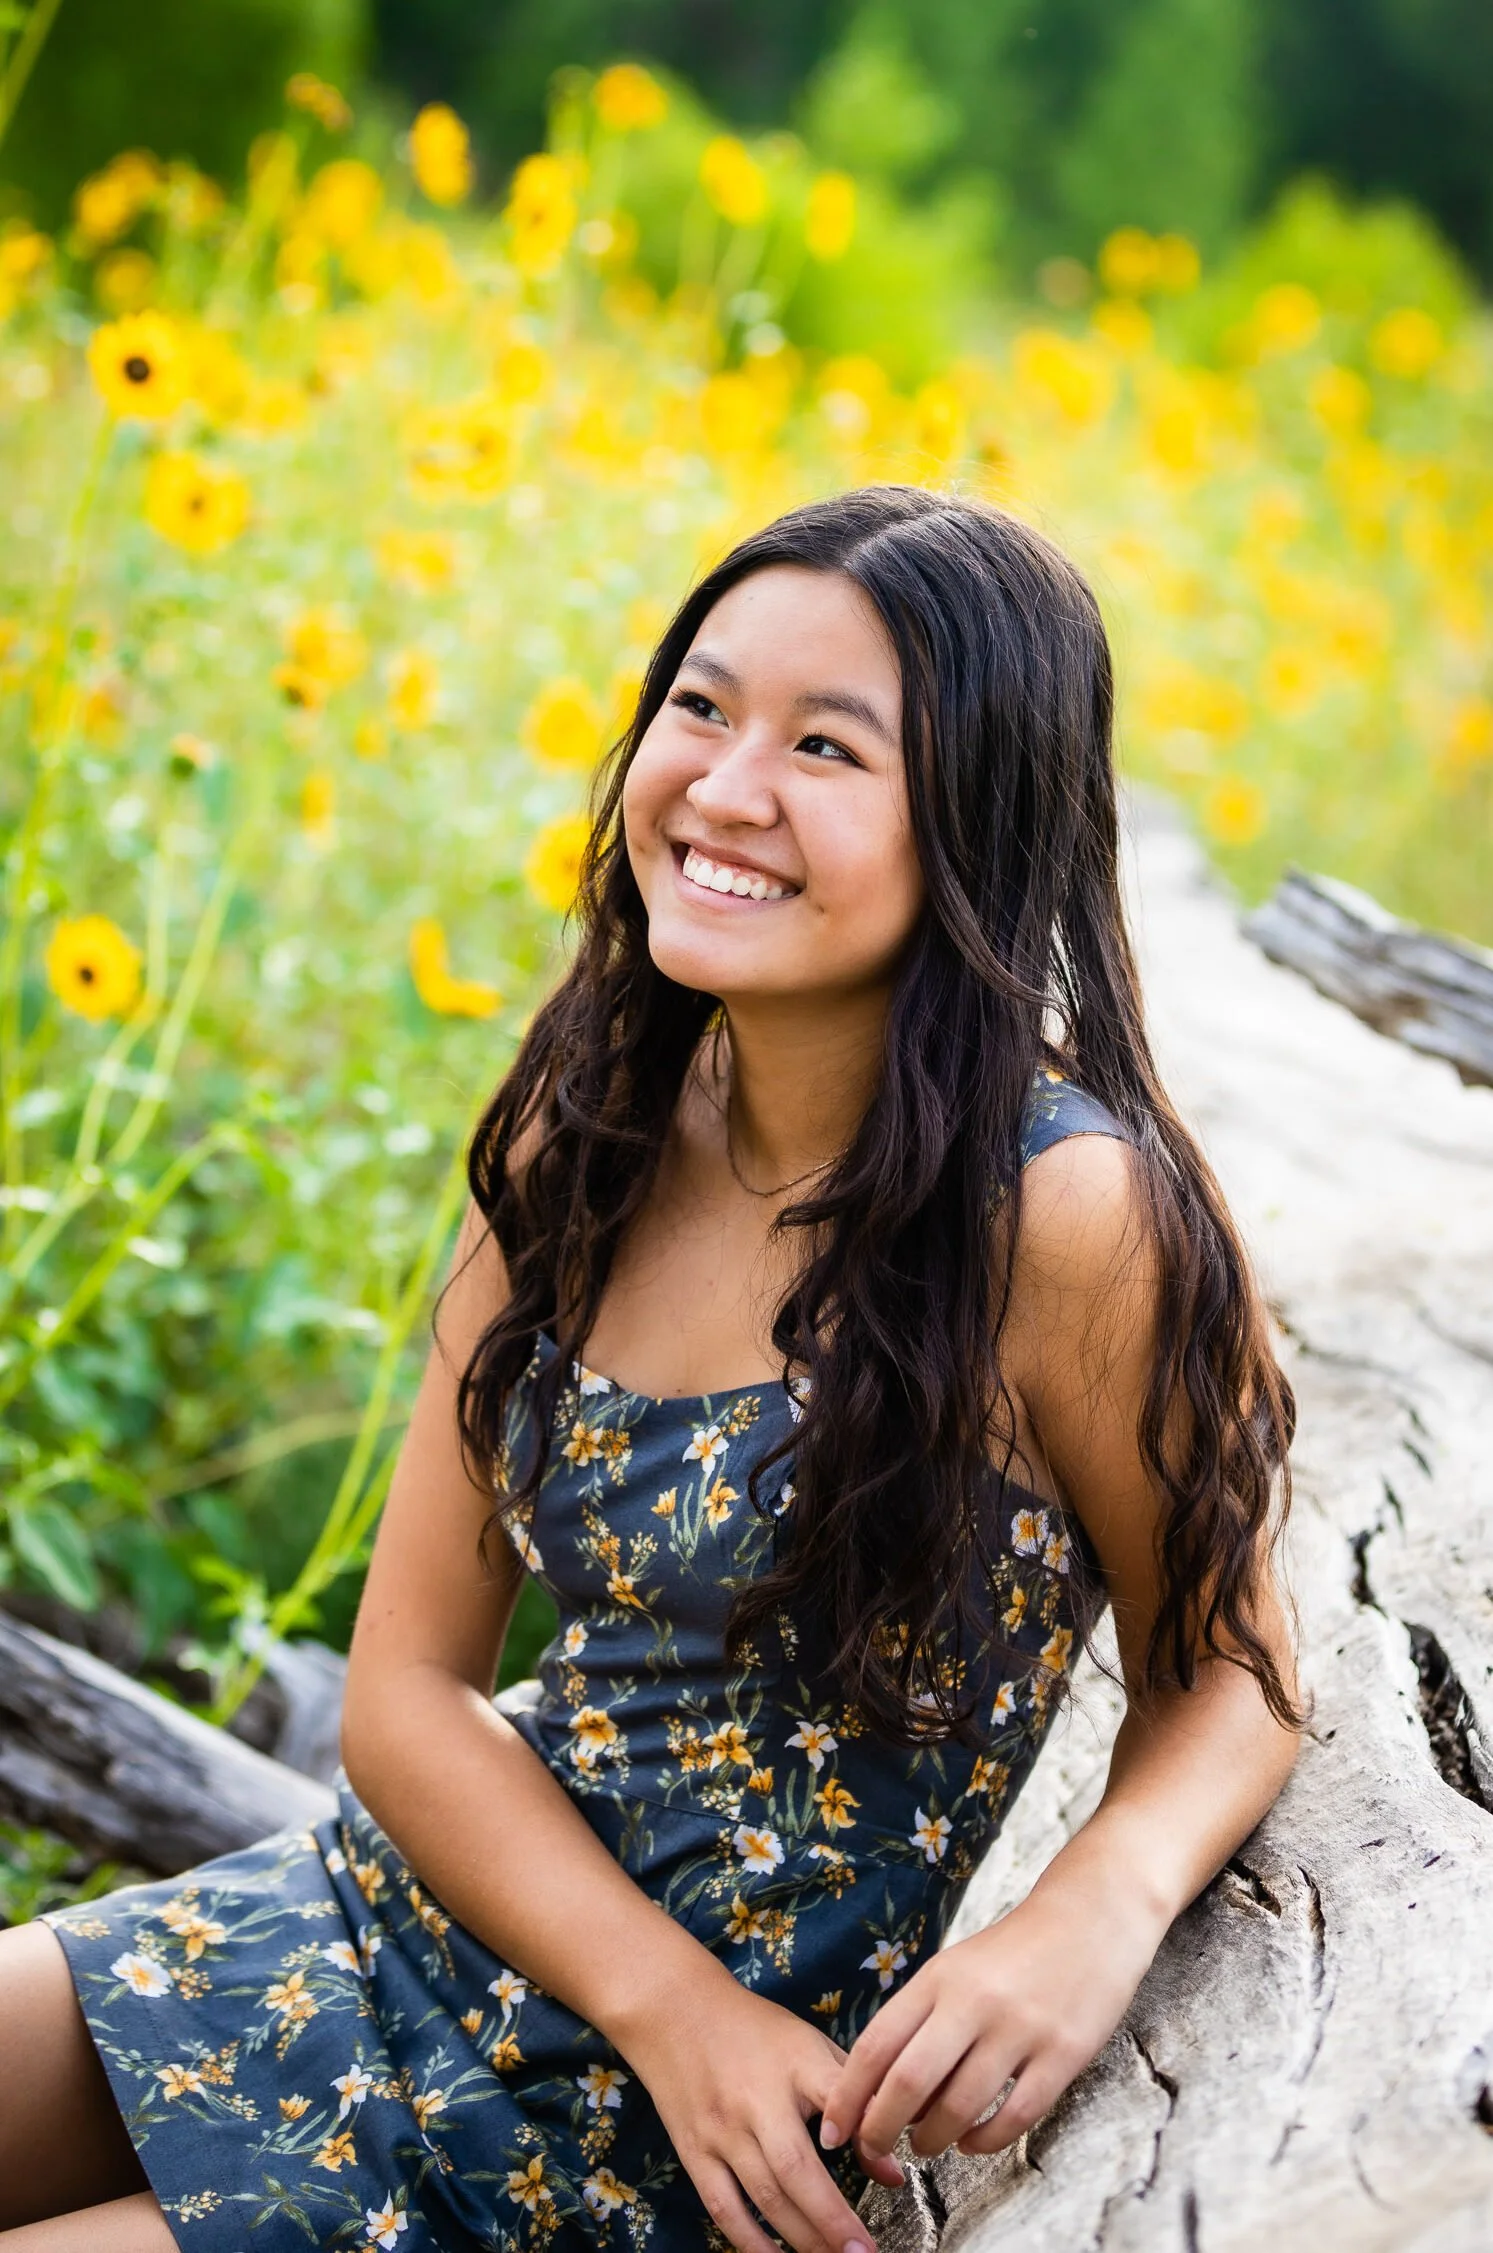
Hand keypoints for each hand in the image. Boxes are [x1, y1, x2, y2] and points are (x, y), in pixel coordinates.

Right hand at [620, 1969, 904, 2252]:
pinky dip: (749, 2242)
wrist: (675, 2009)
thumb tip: (893, 2172)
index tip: (891, 2179)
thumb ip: (852, 2101)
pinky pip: (723, 2206)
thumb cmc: (755, 2030)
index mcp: (795, 2062)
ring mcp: (721, 2129)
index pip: (835, 2097)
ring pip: (764, 2196)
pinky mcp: (694, 2152)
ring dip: (801, 2239)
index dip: (862, 2136)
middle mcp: (757, 2100)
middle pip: (796, 2168)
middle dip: (832, 2220)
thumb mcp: (810, 2046)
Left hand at [817, 1875, 1163, 2168]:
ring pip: (958, 2107)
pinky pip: (1014, 2117)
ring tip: (924, 2145)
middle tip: (872, 2152)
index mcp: (939, 1978)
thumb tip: (882, 2093)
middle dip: (880, 2128)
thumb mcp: (955, 1970)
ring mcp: (1020, 2029)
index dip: (848, 2095)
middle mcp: (974, 2002)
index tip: (832, 2130)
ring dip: (932, 2140)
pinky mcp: (1062, 2055)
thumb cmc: (1012, 1954)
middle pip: (908, 2082)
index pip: (877, 2044)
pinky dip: (984, 2141)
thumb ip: (921, 2022)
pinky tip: (972, 2142)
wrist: (1089, 1920)